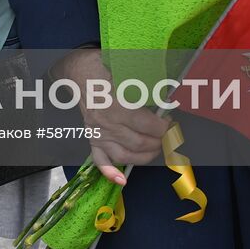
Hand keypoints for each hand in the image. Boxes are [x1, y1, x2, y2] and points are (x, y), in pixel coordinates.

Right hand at [54, 48, 170, 184]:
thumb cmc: (105, 68)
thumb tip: (167, 100)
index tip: (170, 122)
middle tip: (167, 135)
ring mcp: (98, 133)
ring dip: (145, 156)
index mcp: (115, 104)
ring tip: (156, 148)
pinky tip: (121, 180)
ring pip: (124, 155)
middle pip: (139, 142)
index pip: (146, 124)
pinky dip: (109, 172)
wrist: (79, 72)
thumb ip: (148, 85)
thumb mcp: (128, 69)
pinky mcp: (92, 138)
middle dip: (159, 141)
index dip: (164, 126)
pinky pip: (99, 160)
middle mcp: (105, 122)